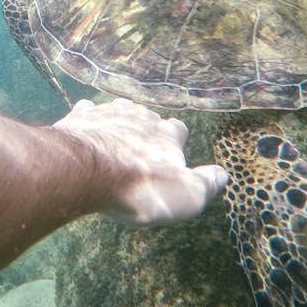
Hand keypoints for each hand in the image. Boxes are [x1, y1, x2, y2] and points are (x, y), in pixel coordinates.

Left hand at [53, 98, 226, 225]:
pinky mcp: (82, 115)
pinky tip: (86, 129)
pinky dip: (89, 119)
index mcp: (167, 133)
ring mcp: (109, 112)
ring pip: (120, 110)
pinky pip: (88, 111)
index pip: (179, 129)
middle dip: (146, 131)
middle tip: (140, 152)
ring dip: (120, 121)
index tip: (171, 156)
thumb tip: (224, 174)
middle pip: (148, 118)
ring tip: (116, 138)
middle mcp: (141, 116)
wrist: (85, 172)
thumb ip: (207, 183)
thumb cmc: (139, 187)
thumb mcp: (186, 196)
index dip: (176, 142)